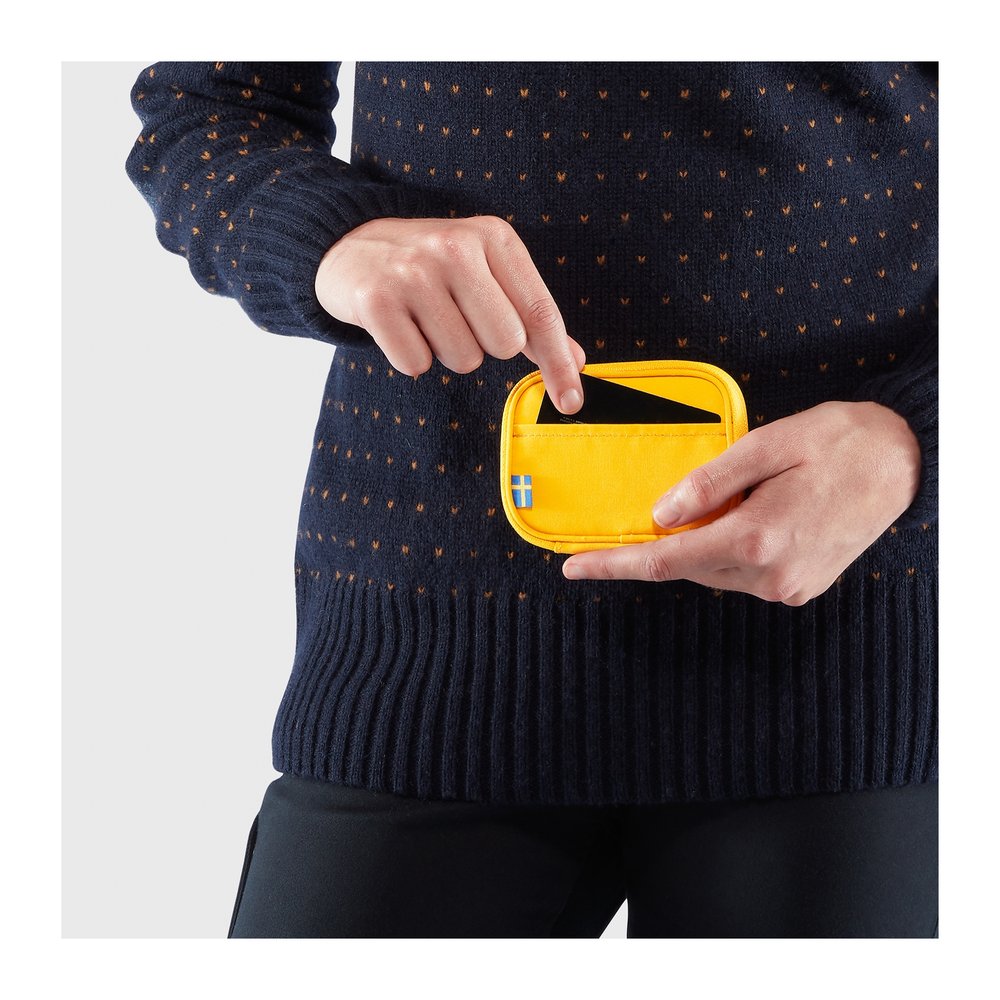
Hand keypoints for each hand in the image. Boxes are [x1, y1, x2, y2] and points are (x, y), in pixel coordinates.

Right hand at [315, 216, 585, 413]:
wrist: (347, 245)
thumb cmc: (429, 267)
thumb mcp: (485, 273)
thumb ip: (530, 316)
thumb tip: (577, 363)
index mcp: (493, 237)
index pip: (540, 314)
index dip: (559, 363)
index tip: (571, 401)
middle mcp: (455, 247)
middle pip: (505, 344)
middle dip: (484, 346)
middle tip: (456, 319)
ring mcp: (413, 272)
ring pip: (462, 359)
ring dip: (445, 351)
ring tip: (424, 318)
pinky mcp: (376, 300)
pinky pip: (416, 364)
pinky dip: (409, 356)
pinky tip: (399, 325)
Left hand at [561, 401, 922, 604]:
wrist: (906, 461)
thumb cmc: (840, 442)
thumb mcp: (767, 445)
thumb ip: (708, 482)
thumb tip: (660, 513)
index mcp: (757, 538)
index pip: (665, 560)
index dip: (614, 565)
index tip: (574, 567)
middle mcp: (771, 575)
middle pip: (688, 567)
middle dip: (659, 545)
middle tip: (643, 518)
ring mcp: (789, 587)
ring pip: (714, 572)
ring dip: (696, 545)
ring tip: (716, 503)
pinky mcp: (801, 587)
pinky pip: (742, 574)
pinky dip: (724, 551)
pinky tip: (739, 518)